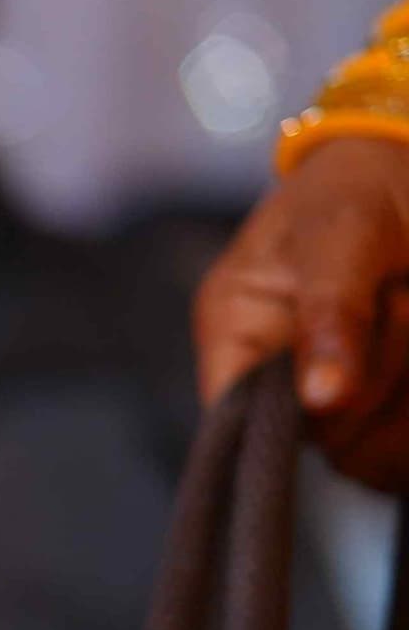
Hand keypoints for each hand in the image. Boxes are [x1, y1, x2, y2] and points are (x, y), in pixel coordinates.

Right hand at [195, 137, 408, 489]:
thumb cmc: (362, 184)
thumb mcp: (344, 231)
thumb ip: (331, 314)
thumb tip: (320, 401)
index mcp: (238, 332)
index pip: (239, 421)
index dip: (294, 415)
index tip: (344, 377)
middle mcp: (280, 376)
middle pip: (327, 436)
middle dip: (382, 374)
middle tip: (399, 299)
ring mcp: (336, 397)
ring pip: (376, 445)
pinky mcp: (383, 405)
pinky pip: (402, 445)